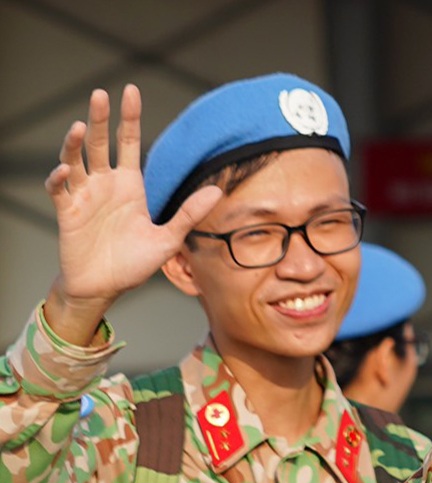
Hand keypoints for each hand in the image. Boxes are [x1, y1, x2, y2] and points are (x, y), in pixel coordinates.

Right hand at [43, 86, 221, 344]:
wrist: (106, 287)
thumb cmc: (134, 263)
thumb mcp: (168, 239)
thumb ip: (189, 214)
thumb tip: (217, 190)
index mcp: (130, 186)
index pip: (129, 143)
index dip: (129, 118)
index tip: (131, 91)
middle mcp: (105, 185)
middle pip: (100, 144)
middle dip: (99, 119)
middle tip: (100, 94)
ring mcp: (84, 196)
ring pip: (75, 160)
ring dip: (75, 144)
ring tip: (80, 127)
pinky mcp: (67, 213)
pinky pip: (59, 190)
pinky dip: (58, 179)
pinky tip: (64, 170)